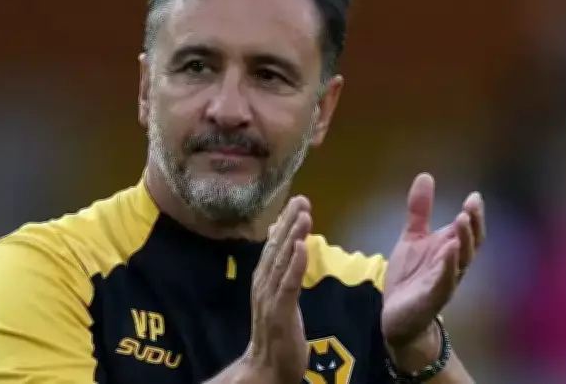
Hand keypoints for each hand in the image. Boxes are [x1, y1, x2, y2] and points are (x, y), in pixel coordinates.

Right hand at [243, 196, 312, 383]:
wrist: (266, 368)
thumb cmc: (275, 334)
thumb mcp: (278, 297)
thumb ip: (281, 271)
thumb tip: (283, 243)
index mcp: (263, 280)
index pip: (273, 245)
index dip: (284, 223)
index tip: (295, 201)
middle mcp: (262, 284)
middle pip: (276, 247)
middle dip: (289, 222)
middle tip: (301, 199)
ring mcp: (269, 297)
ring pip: (282, 261)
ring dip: (292, 236)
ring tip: (303, 214)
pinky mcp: (280, 312)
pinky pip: (288, 284)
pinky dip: (295, 264)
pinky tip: (302, 246)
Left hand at [381, 173, 485, 351]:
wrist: (397, 317)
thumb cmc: (410, 277)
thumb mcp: (412, 238)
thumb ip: (419, 211)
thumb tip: (426, 176)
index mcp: (449, 250)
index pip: (467, 231)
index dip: (474, 215)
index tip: (475, 196)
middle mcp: (452, 266)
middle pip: (470, 244)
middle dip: (473, 225)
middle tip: (472, 206)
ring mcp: (444, 282)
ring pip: (460, 262)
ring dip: (463, 242)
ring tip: (462, 220)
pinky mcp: (432, 297)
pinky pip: (444, 282)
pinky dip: (447, 267)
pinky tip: (448, 251)